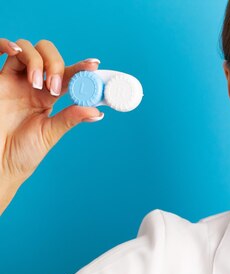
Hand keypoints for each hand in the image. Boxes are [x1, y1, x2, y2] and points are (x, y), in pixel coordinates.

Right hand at [0, 38, 102, 194]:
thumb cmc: (23, 151)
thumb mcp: (50, 134)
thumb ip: (70, 118)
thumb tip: (97, 111)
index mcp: (50, 96)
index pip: (68, 75)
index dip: (81, 67)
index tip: (94, 65)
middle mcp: (33, 84)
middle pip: (48, 54)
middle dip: (55, 64)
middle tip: (54, 86)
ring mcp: (14, 80)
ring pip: (28, 49)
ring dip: (37, 61)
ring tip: (37, 84)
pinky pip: (0, 50)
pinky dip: (7, 44)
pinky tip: (15, 52)